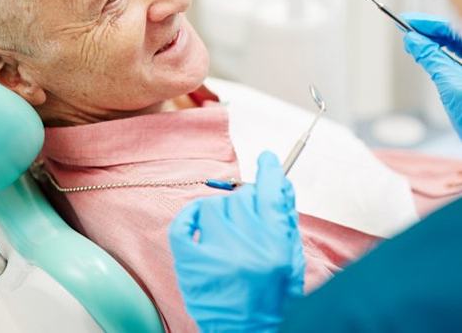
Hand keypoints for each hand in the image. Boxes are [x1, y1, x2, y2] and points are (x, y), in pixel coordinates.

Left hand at [169, 151, 304, 332]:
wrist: (251, 332)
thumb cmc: (274, 295)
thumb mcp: (290, 256)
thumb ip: (285, 217)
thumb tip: (279, 181)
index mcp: (275, 247)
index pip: (270, 194)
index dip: (269, 171)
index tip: (267, 159)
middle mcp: (245, 249)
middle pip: (241, 198)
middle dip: (246, 204)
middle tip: (247, 221)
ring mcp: (215, 256)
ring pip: (213, 206)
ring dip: (221, 213)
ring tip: (227, 233)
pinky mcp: (191, 265)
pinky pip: (184, 224)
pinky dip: (190, 216)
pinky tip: (198, 220)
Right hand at [402, 13, 461, 138]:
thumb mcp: (450, 84)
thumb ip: (430, 58)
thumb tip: (412, 40)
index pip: (452, 27)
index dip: (428, 23)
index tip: (407, 21)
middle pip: (454, 34)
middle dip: (429, 32)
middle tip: (405, 32)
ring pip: (456, 45)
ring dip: (434, 43)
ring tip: (413, 44)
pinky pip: (458, 57)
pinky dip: (442, 55)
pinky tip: (427, 56)